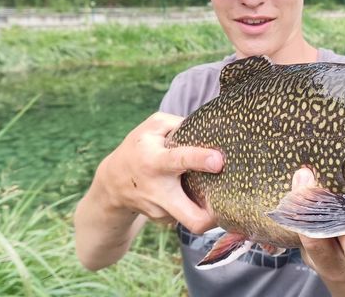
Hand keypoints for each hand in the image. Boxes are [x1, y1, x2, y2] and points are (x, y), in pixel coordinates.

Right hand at [74, 112, 222, 269]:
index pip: (179, 160)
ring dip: (205, 205)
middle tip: (230, 208)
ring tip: (206, 188)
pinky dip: (194, 204)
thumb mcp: (153, 127)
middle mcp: (159, 191)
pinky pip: (187, 214)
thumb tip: (210, 129)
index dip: (200, 160)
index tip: (218, 161)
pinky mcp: (165, 221)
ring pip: (192, 216)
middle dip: (213, 219)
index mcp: (155, 162)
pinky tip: (189, 192)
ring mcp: (161, 211)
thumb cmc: (139, 148)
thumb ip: (180, 124)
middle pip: (192, 219)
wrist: (113, 183)